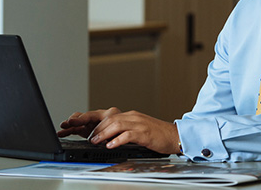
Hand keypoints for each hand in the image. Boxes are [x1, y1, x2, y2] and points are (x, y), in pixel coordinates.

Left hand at [58, 108, 180, 154]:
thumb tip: (108, 137)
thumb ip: (124, 131)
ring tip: (95, 141)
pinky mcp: (145, 133)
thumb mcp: (138, 130)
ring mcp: (139, 123)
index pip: (108, 116)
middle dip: (96, 127)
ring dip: (104, 133)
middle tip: (87, 136)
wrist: (175, 136)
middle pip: (110, 118)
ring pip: (116, 124)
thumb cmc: (157, 135)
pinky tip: (111, 145)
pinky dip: (117, 139)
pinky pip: (128, 134)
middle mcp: (133, 117)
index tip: (85, 129)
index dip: (95, 122)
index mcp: (131, 116)